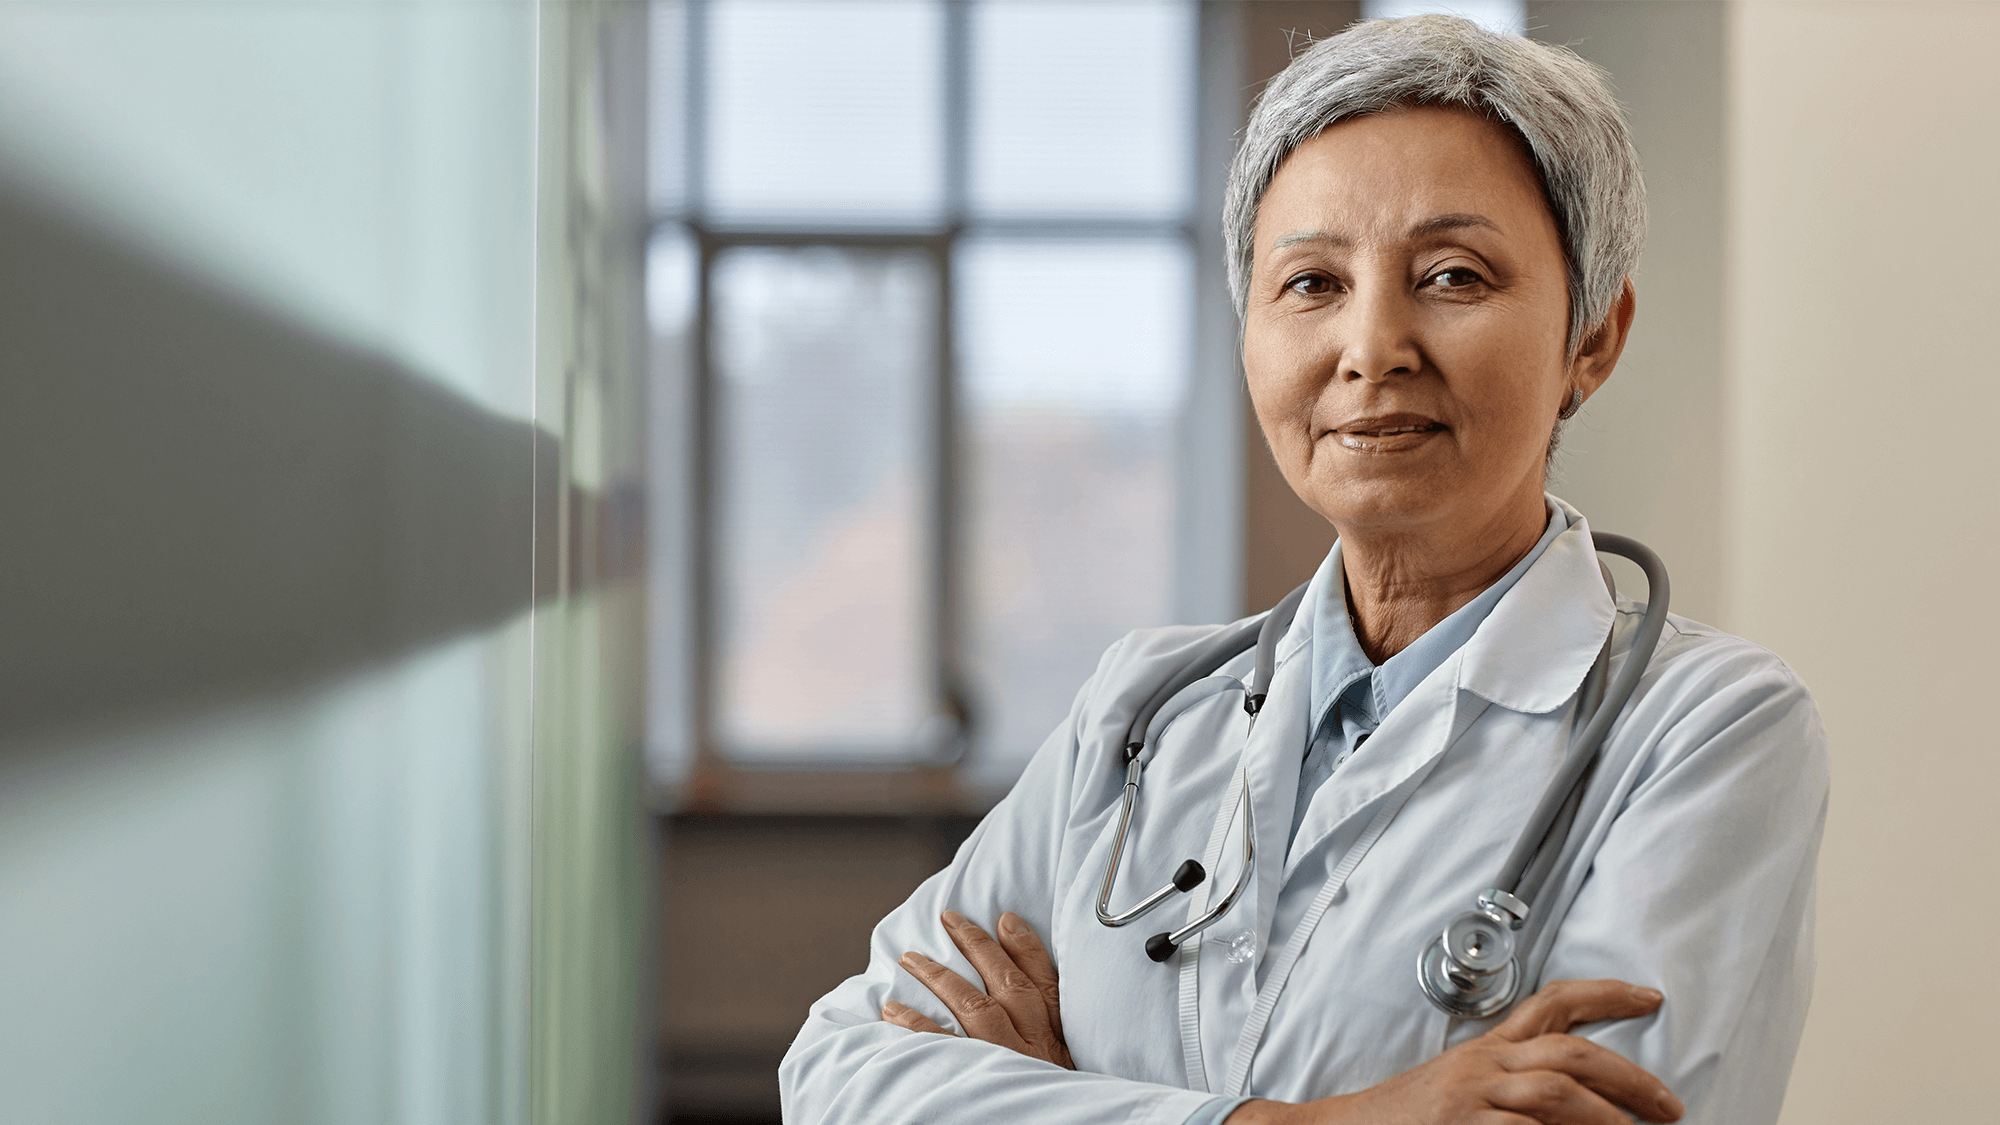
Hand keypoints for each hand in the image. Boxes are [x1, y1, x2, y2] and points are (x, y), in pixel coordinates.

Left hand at [881, 910, 1073, 1069]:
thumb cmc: (1062, 1107)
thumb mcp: (1073, 1075)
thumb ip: (1059, 1047)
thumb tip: (1036, 1021)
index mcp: (1061, 1043)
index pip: (1047, 984)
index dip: (1026, 948)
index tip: (1007, 919)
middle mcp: (1036, 1046)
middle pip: (1006, 983)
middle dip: (979, 946)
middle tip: (951, 919)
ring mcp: (1005, 1061)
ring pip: (972, 1005)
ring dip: (940, 976)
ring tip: (911, 957)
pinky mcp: (977, 1081)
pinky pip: (939, 1047)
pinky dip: (914, 1024)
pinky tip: (892, 1009)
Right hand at [1228, 979, 1683, 1124]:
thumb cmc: (1401, 1119)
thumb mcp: (1460, 1087)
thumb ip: (1512, 1086)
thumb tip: (1578, 1099)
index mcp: (1486, 1049)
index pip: (1553, 1003)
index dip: (1607, 994)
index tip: (1650, 997)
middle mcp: (1483, 1066)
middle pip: (1570, 1051)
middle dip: (1631, 1077)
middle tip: (1670, 1106)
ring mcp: (1471, 1098)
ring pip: (1556, 1090)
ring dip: (1609, 1115)